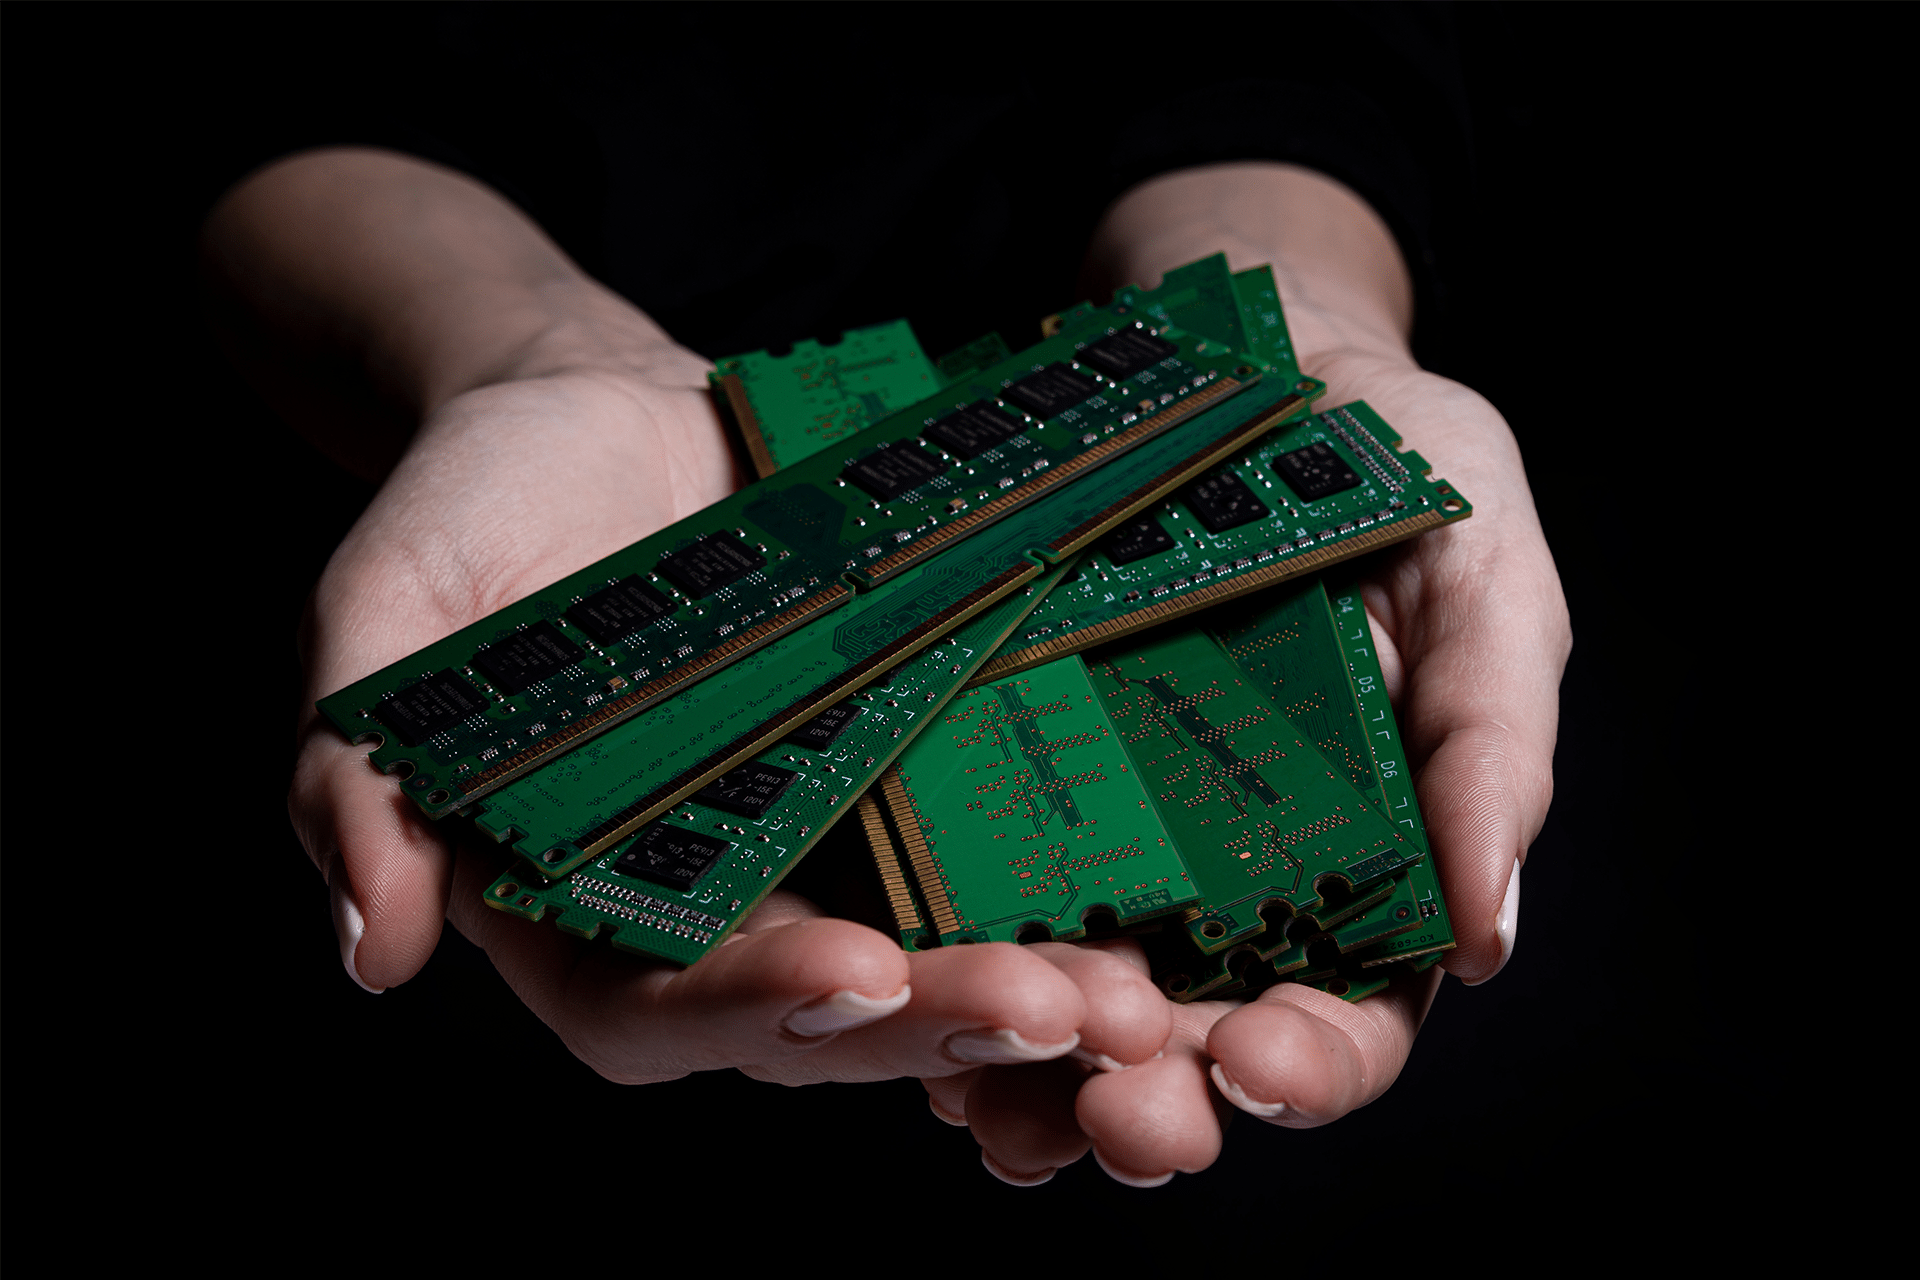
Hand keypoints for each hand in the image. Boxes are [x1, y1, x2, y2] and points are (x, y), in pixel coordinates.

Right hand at [208, 150, 1179, 1088]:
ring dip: (1033, 994)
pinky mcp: (908, 783)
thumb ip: (360, 777)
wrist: (600, 413)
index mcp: (575, 911)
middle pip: (826, 1016)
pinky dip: (1068, 893)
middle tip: (1058, 1010)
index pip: (652, 1012)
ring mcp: (822, 852)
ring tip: (1137, 995)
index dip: (749, 1009)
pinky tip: (1162, 902)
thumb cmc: (475, 509)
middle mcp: (711, 912)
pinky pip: (992, 861)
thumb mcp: (387, 614)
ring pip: (933, 963)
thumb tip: (371, 950)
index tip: (851, 974)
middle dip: (938, 1025)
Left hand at [921, 163, 1569, 1184]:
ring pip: (1068, 1007)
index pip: (1349, 1013)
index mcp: (1360, 865)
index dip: (1317, 1064)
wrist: (1235, 344)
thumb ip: (1490, 744)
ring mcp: (1102, 842)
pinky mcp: (994, 781)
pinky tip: (903, 999)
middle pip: (1193, 1046)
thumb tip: (1490, 934)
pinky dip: (939, 972)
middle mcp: (1224, 884)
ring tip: (993, 1103)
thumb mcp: (1476, 573)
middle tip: (1116, 1120)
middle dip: (1157, 1102)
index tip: (1261, 1066)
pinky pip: (962, 901)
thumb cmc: (1385, 457)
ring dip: (1033, 1079)